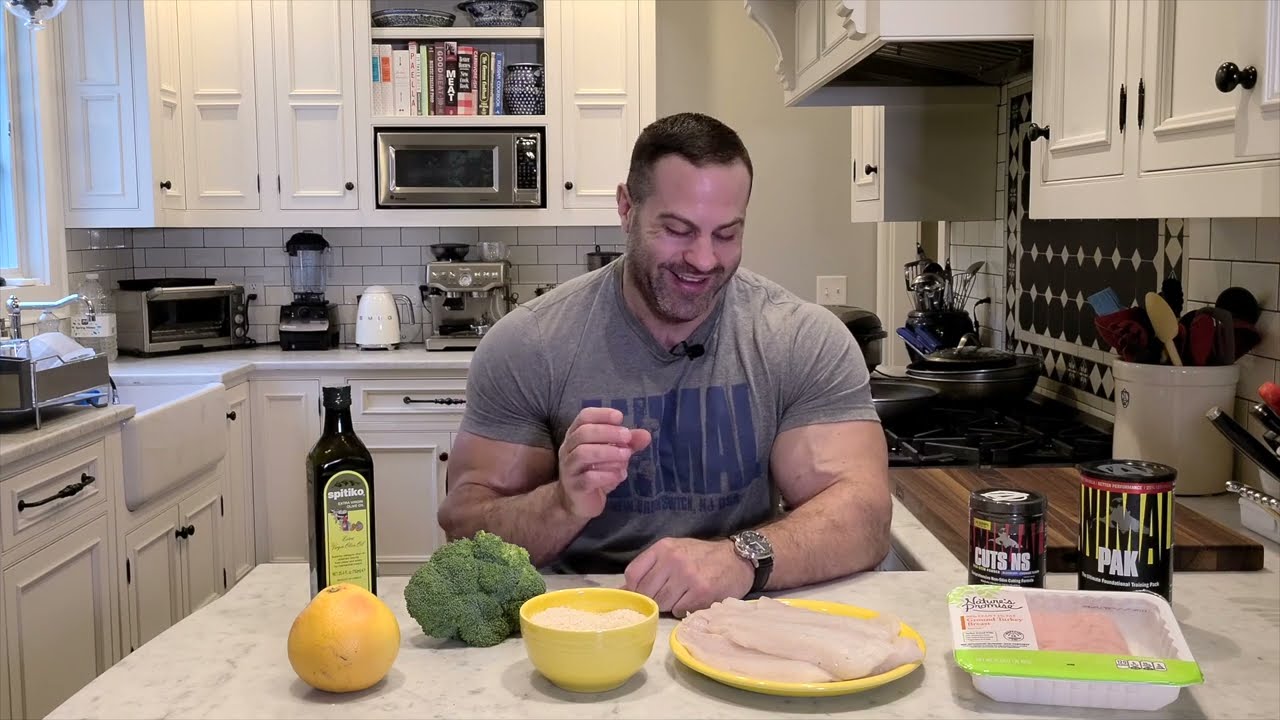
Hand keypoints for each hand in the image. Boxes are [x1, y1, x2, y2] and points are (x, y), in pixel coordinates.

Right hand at [556, 407, 650, 519]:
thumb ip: (628, 443)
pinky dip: (607, 474)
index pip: (584, 417)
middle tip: (627, 437)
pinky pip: (588, 478)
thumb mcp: (614, 455)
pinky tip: (620, 475)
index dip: (602, 414)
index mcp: (576, 436)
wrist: (578, 502)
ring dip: (608, 452)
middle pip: (583, 433)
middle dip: (608, 432)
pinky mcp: (574, 487)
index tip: (620, 417)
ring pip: (583, 453)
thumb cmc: (595, 472)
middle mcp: (568, 449)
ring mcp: (569, 468)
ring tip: (626, 455)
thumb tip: (646, 435)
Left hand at [623, 537, 753, 616]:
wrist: (737, 559)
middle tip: (667, 595)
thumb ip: (650, 567)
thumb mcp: (674, 551)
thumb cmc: (701, 557)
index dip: (634, 588)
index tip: (643, 592)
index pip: (633, 573)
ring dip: (668, 605)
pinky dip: (682, 610)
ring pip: (661, 603)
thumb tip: (623, 589)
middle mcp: (674, 559)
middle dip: (653, 598)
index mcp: (663, 548)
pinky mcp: (701, 593)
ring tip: (681, 596)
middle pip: (646, 591)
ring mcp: (688, 576)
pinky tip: (691, 600)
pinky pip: (678, 610)